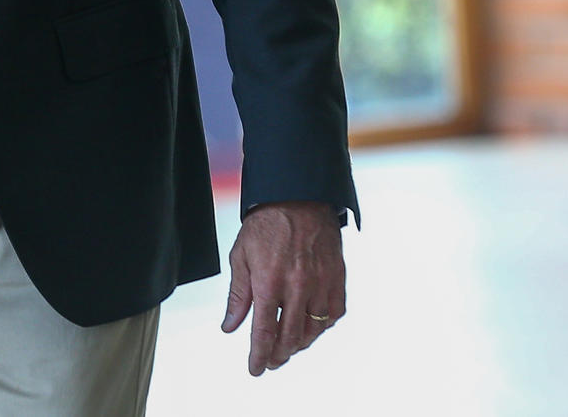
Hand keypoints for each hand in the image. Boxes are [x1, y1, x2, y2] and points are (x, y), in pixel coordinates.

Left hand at [221, 200, 345, 374]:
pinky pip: (333, 315)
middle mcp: (297, 287)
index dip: (258, 355)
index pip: (264, 332)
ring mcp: (321, 284)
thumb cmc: (266, 225)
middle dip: (278, 355)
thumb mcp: (241, 256)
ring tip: (286, 347)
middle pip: (290, 337)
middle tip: (269, 361)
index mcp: (269, 282)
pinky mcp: (337, 279)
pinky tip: (310, 327)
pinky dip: (321, 326)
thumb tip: (230, 327)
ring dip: (299, 344)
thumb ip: (237, 296)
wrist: (299, 198)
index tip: (255, 368)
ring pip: (313, 330)